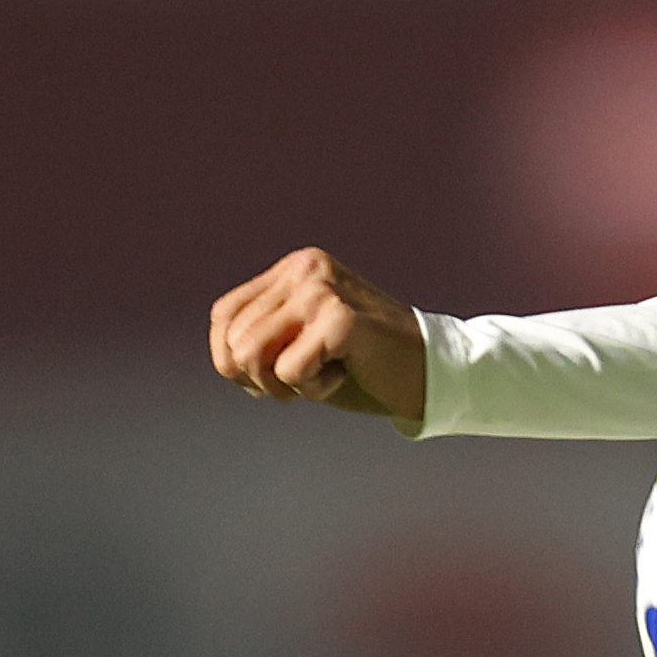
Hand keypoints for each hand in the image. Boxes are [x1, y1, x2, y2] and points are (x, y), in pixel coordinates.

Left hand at [207, 247, 426, 424]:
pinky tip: (348, 371)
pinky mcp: (341, 319)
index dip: (234, 361)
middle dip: (263, 379)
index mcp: (296, 267)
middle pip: (234, 342)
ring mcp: (323, 290)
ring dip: (284, 384)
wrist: (432, 371)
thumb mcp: (303, 339)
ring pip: (252, 355)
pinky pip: (289, 371)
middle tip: (311, 375)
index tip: (280, 373)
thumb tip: (224, 357)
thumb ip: (262, 336)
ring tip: (325, 373)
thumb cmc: (365, 364)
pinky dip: (315, 389)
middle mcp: (306, 268)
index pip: (223, 317)